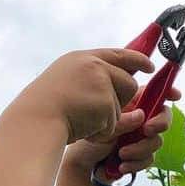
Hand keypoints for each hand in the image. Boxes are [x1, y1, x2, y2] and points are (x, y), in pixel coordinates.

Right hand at [19, 49, 153, 144]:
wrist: (35, 121)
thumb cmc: (45, 109)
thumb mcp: (66, 81)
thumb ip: (92, 78)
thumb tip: (129, 83)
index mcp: (82, 58)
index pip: (118, 55)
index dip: (137, 60)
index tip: (150, 67)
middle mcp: (93, 65)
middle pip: (128, 82)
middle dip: (121, 101)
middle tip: (95, 110)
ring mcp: (101, 82)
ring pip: (122, 105)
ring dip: (107, 118)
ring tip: (80, 118)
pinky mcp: (105, 101)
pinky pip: (113, 122)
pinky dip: (100, 131)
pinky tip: (81, 126)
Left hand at [64, 87, 180, 174]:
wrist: (83, 162)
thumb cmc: (89, 134)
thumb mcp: (103, 119)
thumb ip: (125, 116)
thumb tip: (143, 116)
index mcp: (133, 104)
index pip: (156, 93)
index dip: (168, 92)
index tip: (175, 96)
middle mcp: (141, 119)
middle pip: (164, 116)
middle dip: (159, 123)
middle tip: (147, 130)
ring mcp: (142, 138)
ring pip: (156, 141)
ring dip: (140, 149)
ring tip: (121, 153)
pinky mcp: (141, 156)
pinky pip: (149, 159)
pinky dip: (136, 163)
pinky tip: (121, 165)